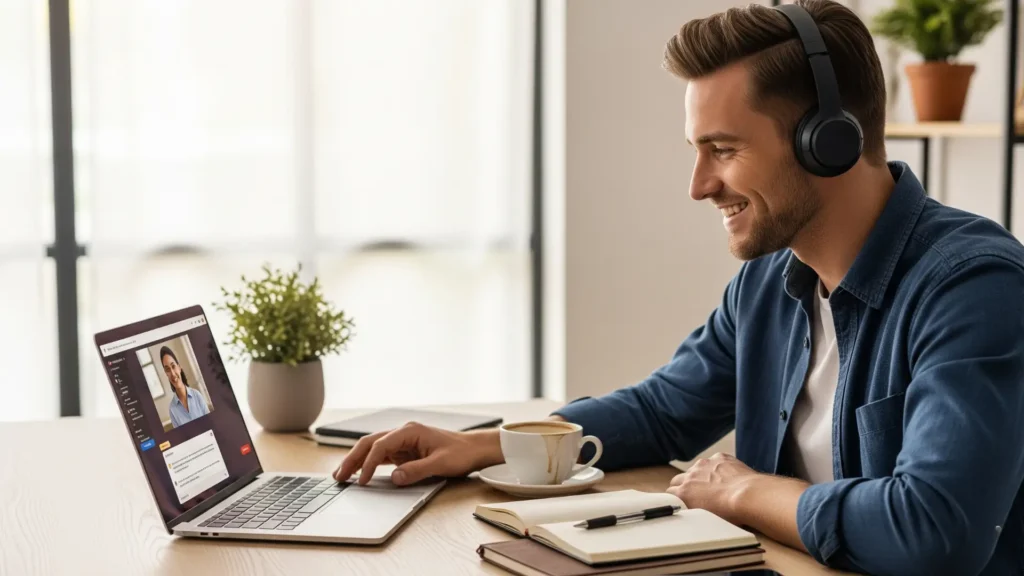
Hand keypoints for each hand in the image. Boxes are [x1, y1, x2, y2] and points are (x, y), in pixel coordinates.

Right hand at [332, 422, 501, 485]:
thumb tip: (395, 478)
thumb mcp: (440, 464)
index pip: (381, 446)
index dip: (369, 464)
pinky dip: (369, 464)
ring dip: (357, 461)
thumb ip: (417, 470)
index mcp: (410, 431)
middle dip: (353, 459)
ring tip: (342, 476)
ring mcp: (402, 442)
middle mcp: (402, 433)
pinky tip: (359, 474)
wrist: (474, 449)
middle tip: (339, 476)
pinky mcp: (404, 451)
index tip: (362, 481)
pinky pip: (382, 456)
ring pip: (373, 449)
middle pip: (370, 443)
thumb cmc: (460, 453)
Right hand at [666, 452, 758, 523]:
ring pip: (696, 469)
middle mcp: (691, 475)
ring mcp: (705, 464)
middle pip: (678, 479)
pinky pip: (714, 461)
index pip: (670, 493)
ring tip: (715, 486)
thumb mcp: (705, 517)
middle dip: (684, 485)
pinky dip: (717, 467)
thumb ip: (692, 509)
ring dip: (701, 475)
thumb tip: (690, 510)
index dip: (676, 498)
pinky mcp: (720, 458)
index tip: (681, 501)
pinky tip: (728, 477)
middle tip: (696, 495)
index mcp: (684, 492)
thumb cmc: (731, 512)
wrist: (749, 496)